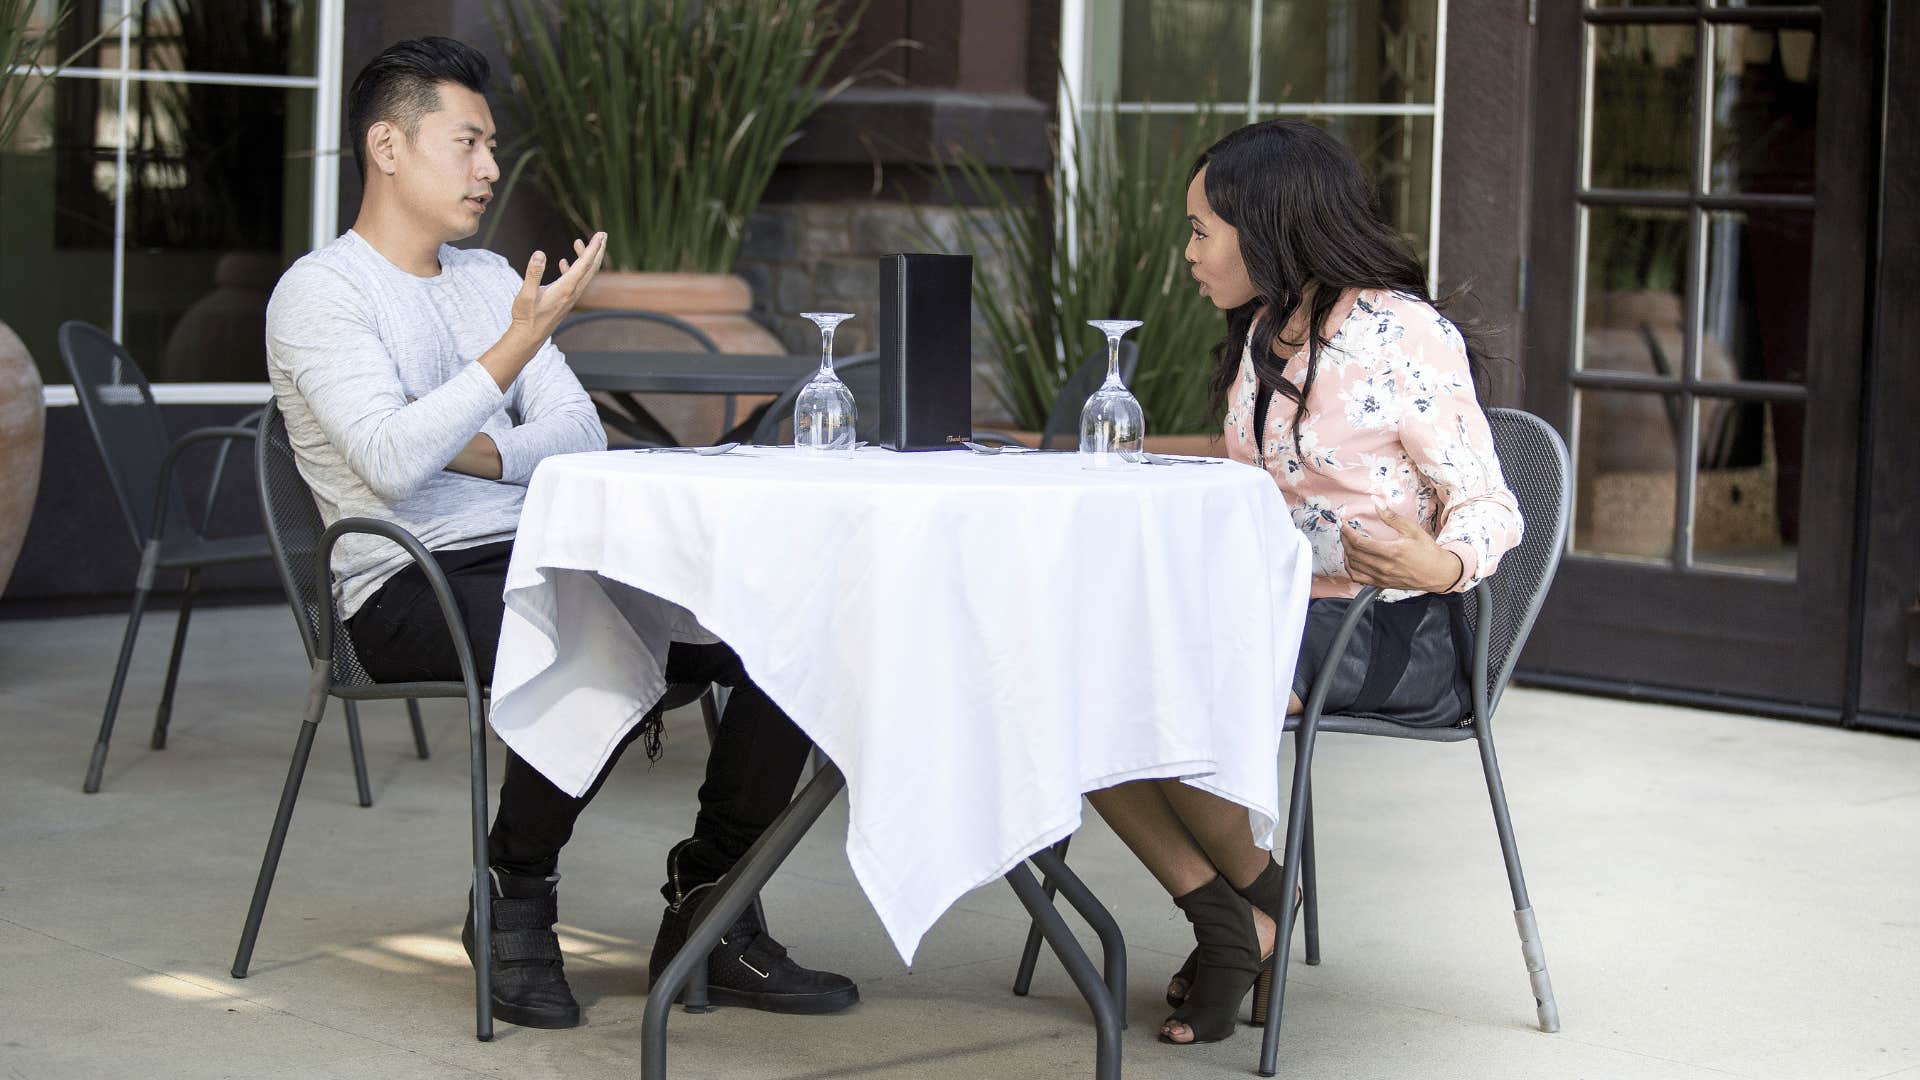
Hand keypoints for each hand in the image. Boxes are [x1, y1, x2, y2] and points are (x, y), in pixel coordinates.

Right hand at [508, 231, 607, 343]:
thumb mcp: (526, 294)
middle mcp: (572, 292)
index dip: (593, 248)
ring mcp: (570, 297)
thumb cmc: (526, 316)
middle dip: (597, 250)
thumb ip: (533, 273)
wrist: (529, 336)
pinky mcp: (565, 300)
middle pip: (591, 268)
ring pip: (584, 274)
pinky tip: (564, 263)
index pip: (584, 264)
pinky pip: (575, 281)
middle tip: (602, 234)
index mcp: (565, 288)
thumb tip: (539, 253)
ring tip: (579, 243)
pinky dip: (573, 269)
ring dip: (585, 258)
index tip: (600, 235)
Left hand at [1343, 505, 1464, 592]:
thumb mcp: (1412, 529)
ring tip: (1347, 544)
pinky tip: (1352, 560)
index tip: (1343, 524)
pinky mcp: (1382, 584)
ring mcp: (1382, 578)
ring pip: (1353, 568)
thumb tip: (1376, 501)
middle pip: (1353, 554)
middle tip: (1344, 531)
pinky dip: (1351, 569)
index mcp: (1391, 552)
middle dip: (1345, 541)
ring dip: (1346, 554)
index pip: (1359, 543)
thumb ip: (1391, 516)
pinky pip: (1359, 579)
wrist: (1438, 573)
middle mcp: (1384, 567)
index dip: (1347, 533)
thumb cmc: (1427, 550)